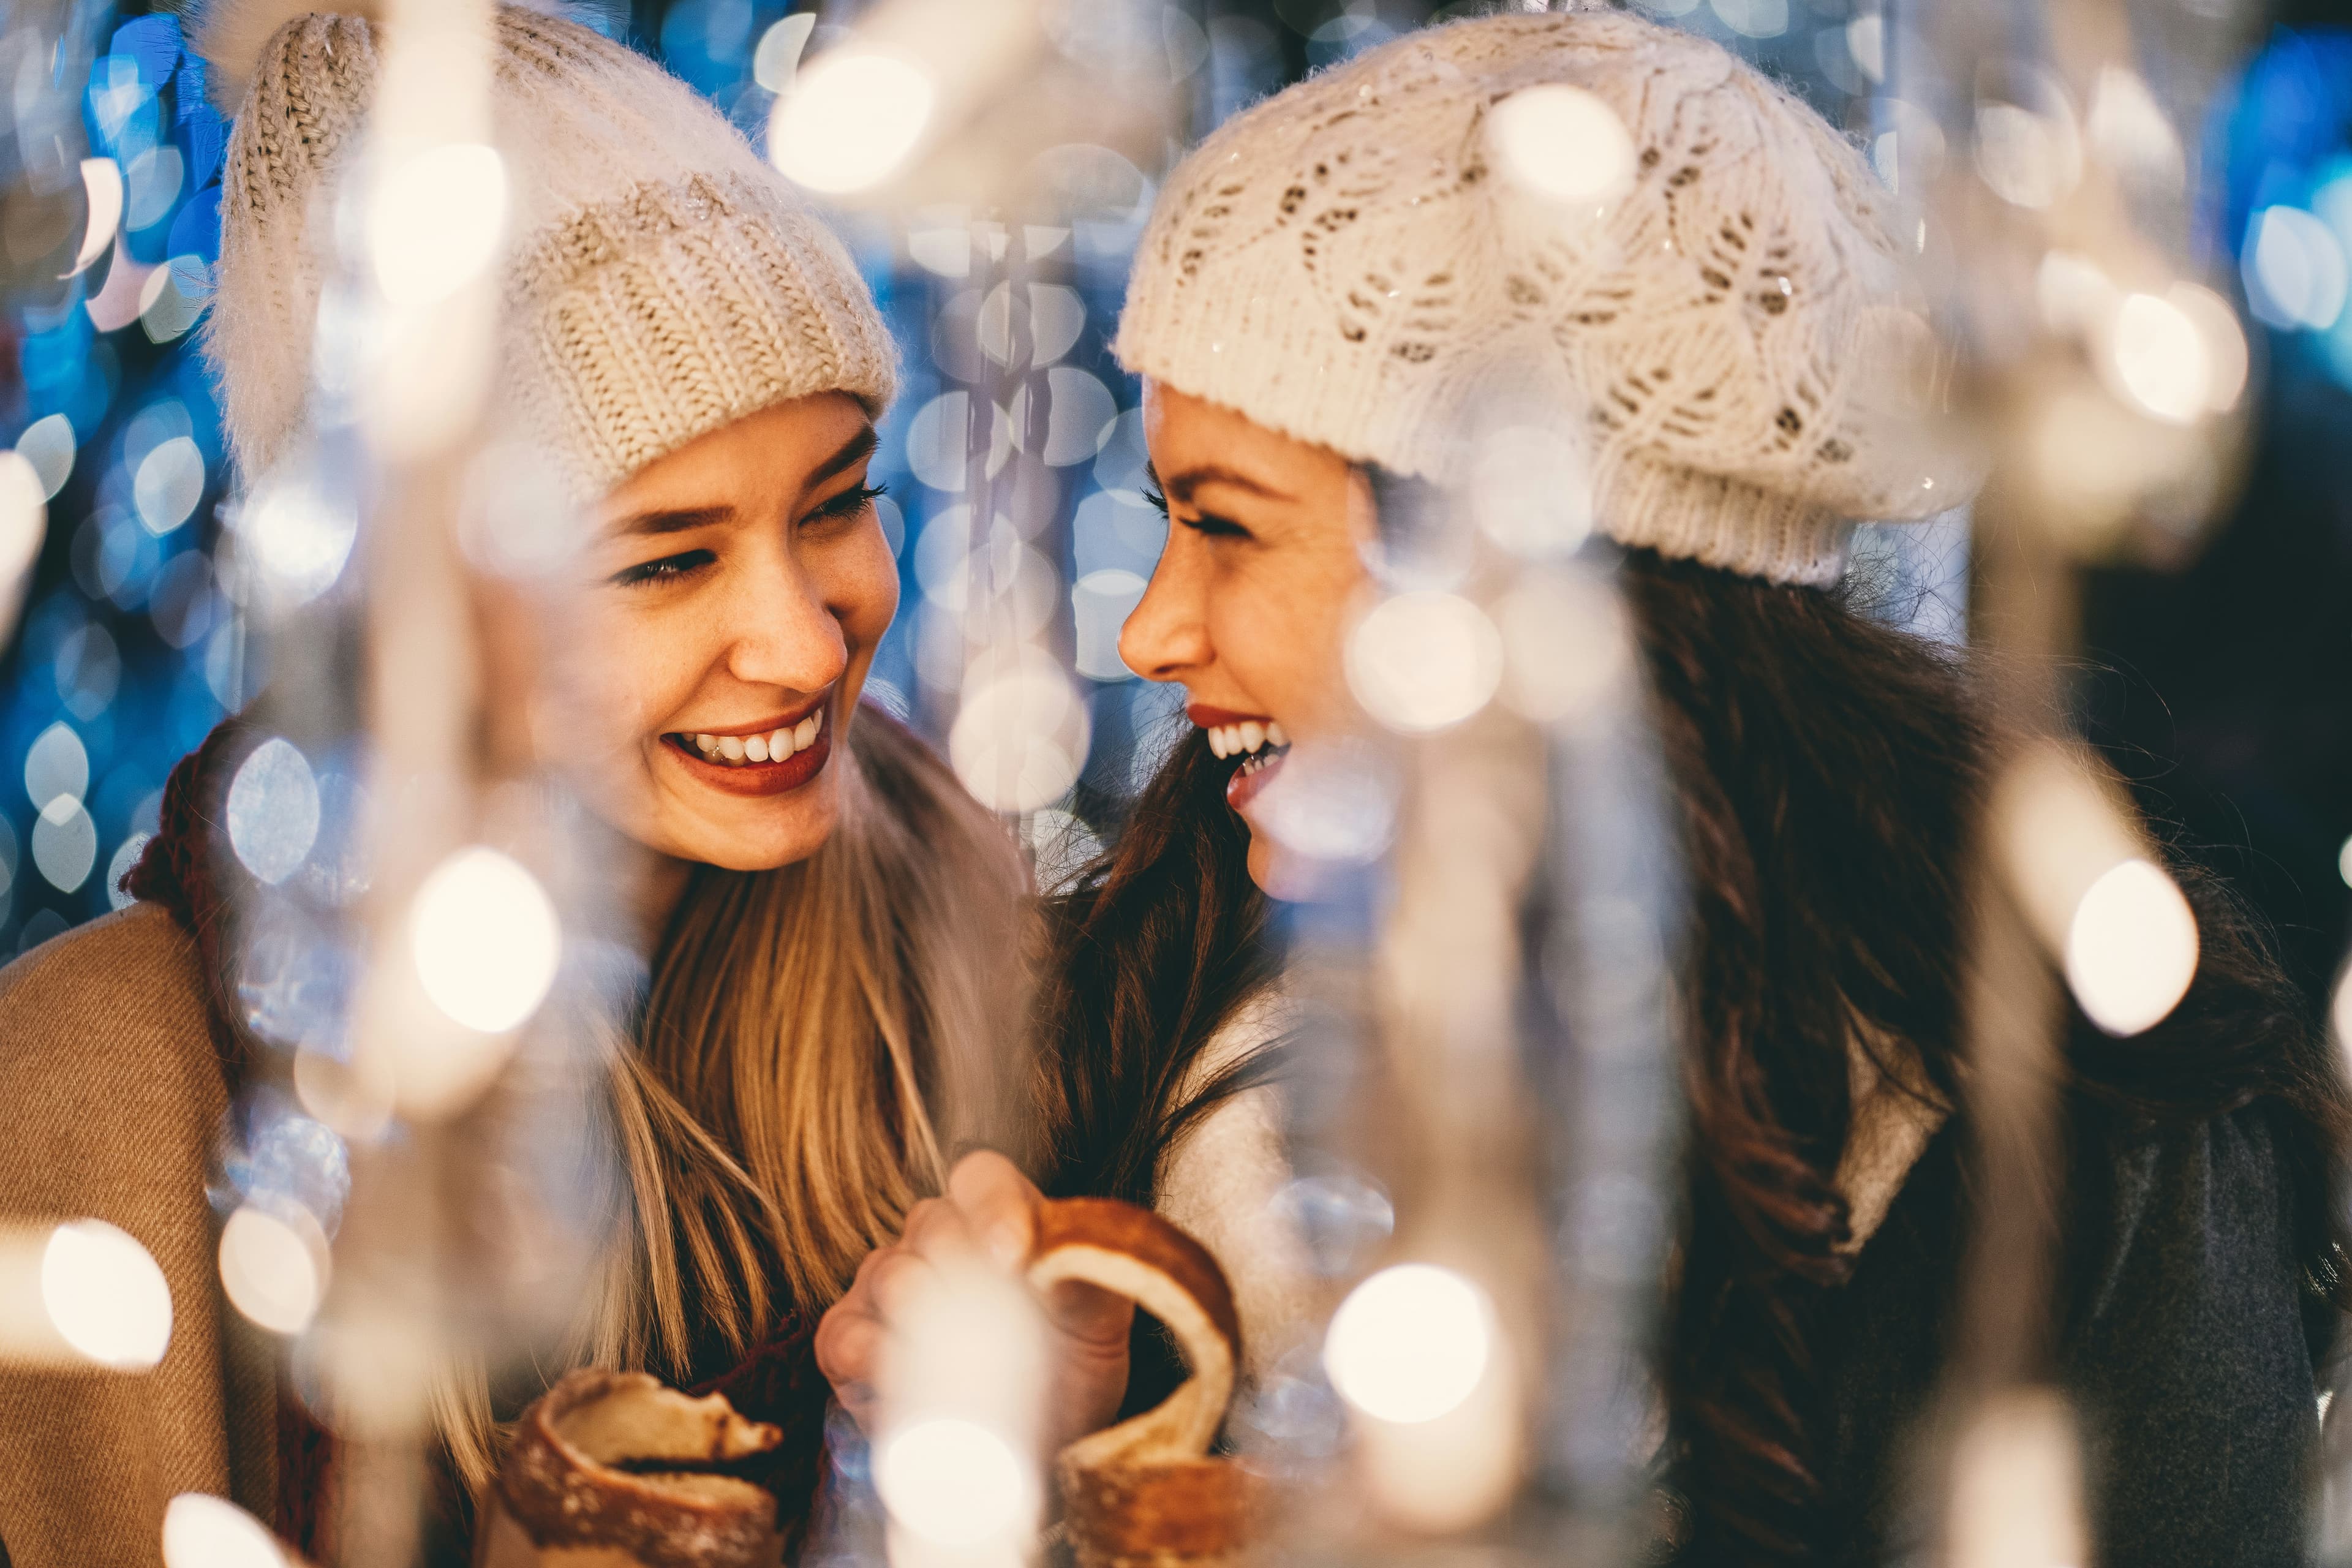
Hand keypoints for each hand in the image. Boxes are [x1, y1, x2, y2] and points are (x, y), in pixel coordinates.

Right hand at [813, 1151, 1136, 1454]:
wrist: (1044, 1438)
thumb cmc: (1073, 1366)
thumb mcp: (1101, 1316)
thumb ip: (1087, 1269)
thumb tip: (1051, 1254)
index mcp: (998, 1215)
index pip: (980, 1178)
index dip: (991, 1205)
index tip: (1010, 1255)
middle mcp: (935, 1240)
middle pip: (930, 1223)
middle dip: (961, 1266)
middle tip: (991, 1320)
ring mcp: (886, 1285)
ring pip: (888, 1273)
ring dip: (920, 1315)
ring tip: (958, 1360)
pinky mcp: (849, 1340)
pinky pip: (842, 1334)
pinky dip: (867, 1355)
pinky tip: (896, 1376)